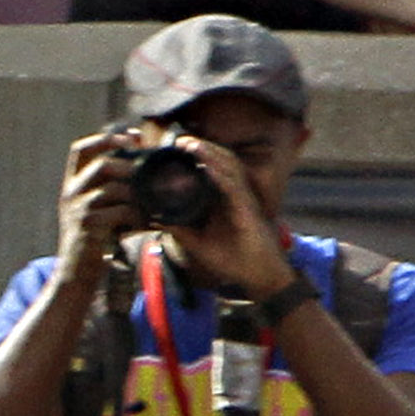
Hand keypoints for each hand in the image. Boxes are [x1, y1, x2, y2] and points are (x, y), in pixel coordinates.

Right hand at [56, 129, 143, 282]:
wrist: (76, 275)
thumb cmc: (94, 240)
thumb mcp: (97, 208)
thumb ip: (113, 186)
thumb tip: (142, 160)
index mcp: (72, 184)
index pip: (80, 149)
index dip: (105, 138)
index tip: (132, 137)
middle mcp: (71, 193)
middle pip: (102, 164)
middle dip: (131, 166)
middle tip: (156, 173)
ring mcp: (77, 209)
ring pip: (114, 187)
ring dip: (140, 192)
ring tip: (159, 199)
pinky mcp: (88, 226)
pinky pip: (121, 211)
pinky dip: (140, 215)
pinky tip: (151, 221)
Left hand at [148, 137, 294, 299]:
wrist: (258, 276)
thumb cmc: (233, 260)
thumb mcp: (199, 245)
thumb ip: (180, 231)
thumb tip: (156, 219)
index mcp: (223, 199)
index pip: (210, 170)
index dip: (196, 157)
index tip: (174, 149)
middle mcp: (234, 194)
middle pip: (219, 162)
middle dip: (201, 148)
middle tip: (179, 140)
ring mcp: (242, 199)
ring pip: (227, 168)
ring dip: (209, 154)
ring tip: (190, 144)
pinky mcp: (248, 209)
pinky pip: (233, 187)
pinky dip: (220, 175)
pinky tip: (207, 166)